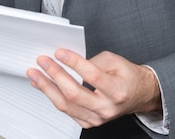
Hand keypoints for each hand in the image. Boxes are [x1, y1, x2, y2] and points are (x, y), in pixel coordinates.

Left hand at [26, 49, 161, 128]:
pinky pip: (67, 111)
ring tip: (36, 74)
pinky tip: (44, 86)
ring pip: (66, 105)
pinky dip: (52, 97)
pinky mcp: (89, 122)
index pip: (92, 76)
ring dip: (47, 87)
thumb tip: (68, 61)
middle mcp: (107, 107)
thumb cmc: (127, 77)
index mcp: (117, 90)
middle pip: (75, 93)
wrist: (138, 95)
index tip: (60, 53)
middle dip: (55, 75)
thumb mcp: (115, 61)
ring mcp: (97, 118)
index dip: (74, 63)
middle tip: (43, 61)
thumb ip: (93, 61)